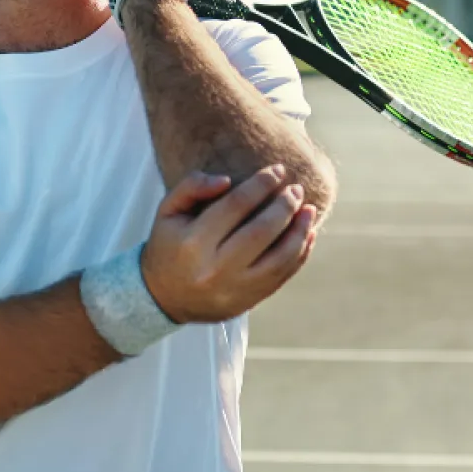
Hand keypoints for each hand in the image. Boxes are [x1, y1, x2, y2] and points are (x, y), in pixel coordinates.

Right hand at [141, 165, 318, 324]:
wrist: (163, 298)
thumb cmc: (169, 246)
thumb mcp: (167, 211)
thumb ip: (191, 186)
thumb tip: (227, 180)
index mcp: (194, 243)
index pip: (236, 205)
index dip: (262, 184)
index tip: (279, 169)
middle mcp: (215, 269)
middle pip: (262, 231)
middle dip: (285, 205)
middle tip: (296, 188)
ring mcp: (234, 290)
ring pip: (279, 258)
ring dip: (300, 231)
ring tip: (309, 209)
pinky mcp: (248, 302)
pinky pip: (282, 277)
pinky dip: (300, 254)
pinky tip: (308, 234)